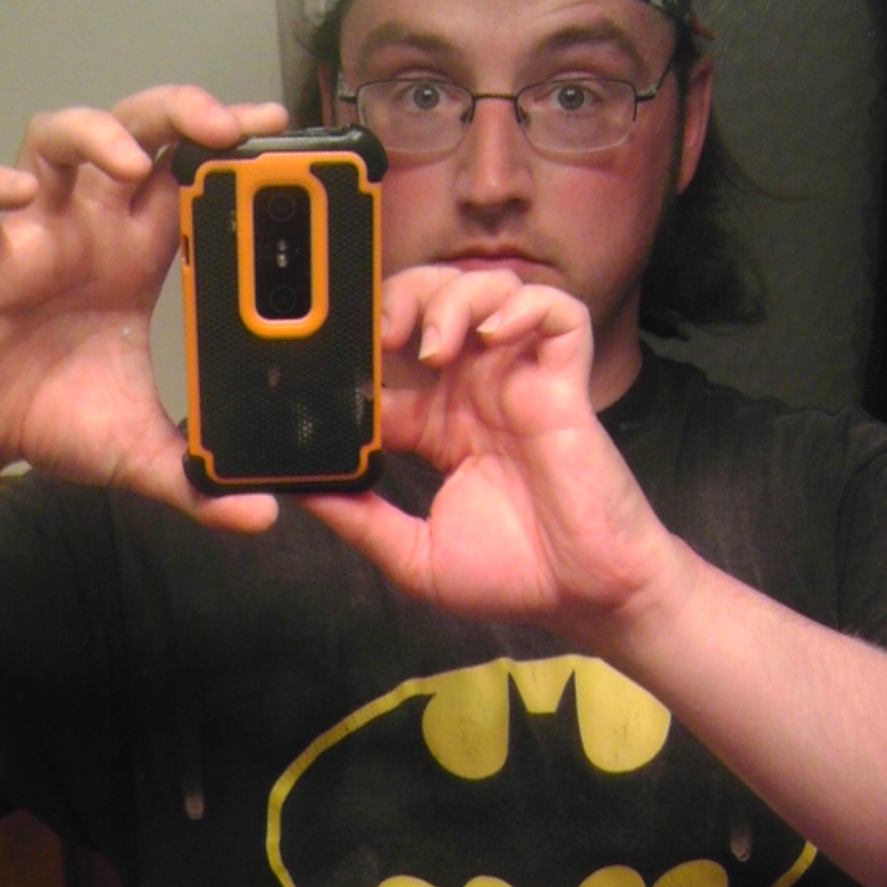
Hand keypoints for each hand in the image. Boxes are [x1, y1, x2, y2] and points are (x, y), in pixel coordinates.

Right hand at [0, 87, 288, 530]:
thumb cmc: (57, 418)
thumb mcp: (141, 453)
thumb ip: (199, 481)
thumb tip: (264, 519)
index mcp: (139, 252)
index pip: (189, 172)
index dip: (227, 141)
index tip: (273, 127)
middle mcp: (91, 226)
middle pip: (135, 128)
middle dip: (176, 110)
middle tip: (220, 126)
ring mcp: (35, 233)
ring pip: (56, 139)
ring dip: (95, 133)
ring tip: (131, 159)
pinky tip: (19, 196)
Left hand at [306, 265, 677, 637]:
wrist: (583, 596)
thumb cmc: (514, 577)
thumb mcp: (414, 556)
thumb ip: (360, 520)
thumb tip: (303, 490)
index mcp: (438, 427)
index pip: (389, 360)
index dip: (361, 346)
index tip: (336, 365)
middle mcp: (477, 394)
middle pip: (434, 302)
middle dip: (403, 298)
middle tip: (385, 335)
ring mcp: (522, 383)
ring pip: (490, 291)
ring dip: (455, 300)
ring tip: (438, 346)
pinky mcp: (566, 383)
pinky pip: (558, 313)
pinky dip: (524, 306)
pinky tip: (494, 336)